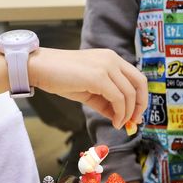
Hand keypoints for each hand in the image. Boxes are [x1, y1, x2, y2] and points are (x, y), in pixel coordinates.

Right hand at [29, 48, 146, 128]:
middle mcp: (112, 59)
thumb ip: (107, 102)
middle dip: (141, 105)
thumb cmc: (62, 78)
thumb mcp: (90, 91)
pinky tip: (114, 122)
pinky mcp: (99, 76)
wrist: (40, 68)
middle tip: (134, 122)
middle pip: (139, 83)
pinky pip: (118, 99)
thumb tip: (122, 119)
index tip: (136, 115)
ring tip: (119, 124)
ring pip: (129, 94)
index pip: (136, 78)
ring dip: (128, 114)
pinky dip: (120, 113)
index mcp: (112, 58)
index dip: (141, 98)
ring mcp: (106, 66)